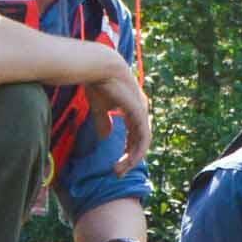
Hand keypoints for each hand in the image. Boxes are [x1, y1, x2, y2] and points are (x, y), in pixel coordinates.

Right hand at [88, 57, 151, 175]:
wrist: (99, 68)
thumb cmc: (98, 84)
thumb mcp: (100, 108)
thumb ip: (104, 122)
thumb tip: (105, 137)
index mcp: (134, 108)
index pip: (135, 134)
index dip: (128, 149)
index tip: (117, 163)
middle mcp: (141, 110)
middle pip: (140, 140)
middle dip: (130, 158)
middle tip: (118, 173)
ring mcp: (142, 110)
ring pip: (142, 142)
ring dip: (132, 158)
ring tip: (119, 170)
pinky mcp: (139, 112)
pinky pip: (142, 137)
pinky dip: (136, 150)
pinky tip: (128, 160)